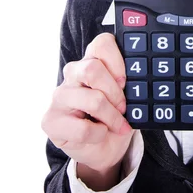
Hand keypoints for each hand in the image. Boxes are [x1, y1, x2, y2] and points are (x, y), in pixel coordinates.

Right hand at [41, 33, 133, 183]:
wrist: (104, 149)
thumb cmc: (114, 117)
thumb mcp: (127, 98)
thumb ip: (130, 83)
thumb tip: (141, 80)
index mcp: (92, 61)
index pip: (102, 43)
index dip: (118, 61)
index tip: (126, 81)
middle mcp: (72, 74)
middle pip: (93, 69)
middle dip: (115, 92)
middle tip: (124, 107)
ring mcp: (59, 96)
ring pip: (92, 99)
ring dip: (111, 117)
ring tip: (118, 125)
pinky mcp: (50, 120)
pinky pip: (82, 128)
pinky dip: (98, 135)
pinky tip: (98, 134)